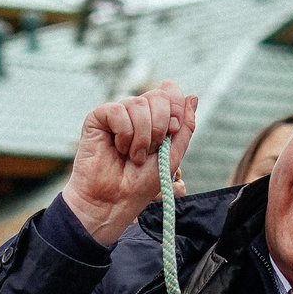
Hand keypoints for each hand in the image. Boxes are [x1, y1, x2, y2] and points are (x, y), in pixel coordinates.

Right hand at [61, 81, 196, 248]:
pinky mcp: (98, 117)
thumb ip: (185, 127)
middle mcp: (136, 112)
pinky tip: (118, 149)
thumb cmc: (140, 184)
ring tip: (133, 156)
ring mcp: (117, 113)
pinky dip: (124, 134)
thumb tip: (194, 97)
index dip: (176, 108)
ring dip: (142, 137)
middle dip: (160, 127)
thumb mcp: (172, 155)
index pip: (170, 92)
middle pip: (158, 96)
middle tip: (150, 151)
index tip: (173, 131)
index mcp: (154, 117)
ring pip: (138, 104)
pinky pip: (118, 110)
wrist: (114, 201)